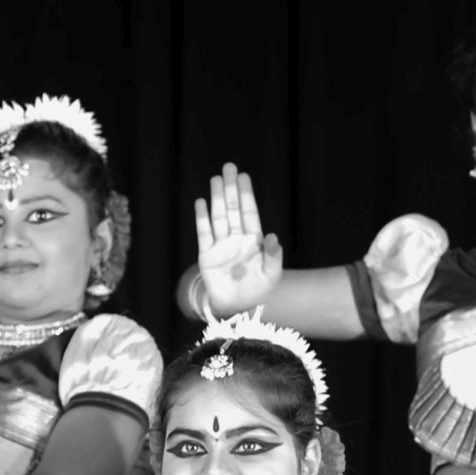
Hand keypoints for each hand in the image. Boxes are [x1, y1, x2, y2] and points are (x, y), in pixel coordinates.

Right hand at [191, 165, 285, 313]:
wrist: (235, 306)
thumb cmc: (257, 289)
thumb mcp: (271, 275)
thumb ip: (274, 256)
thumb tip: (272, 236)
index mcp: (253, 240)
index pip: (249, 213)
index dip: (246, 195)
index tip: (244, 177)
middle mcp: (236, 238)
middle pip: (233, 209)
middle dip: (231, 189)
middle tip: (229, 167)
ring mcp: (221, 245)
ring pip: (218, 217)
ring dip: (217, 198)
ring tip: (216, 180)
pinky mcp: (206, 255)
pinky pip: (203, 233)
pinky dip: (202, 218)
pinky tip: (201, 202)